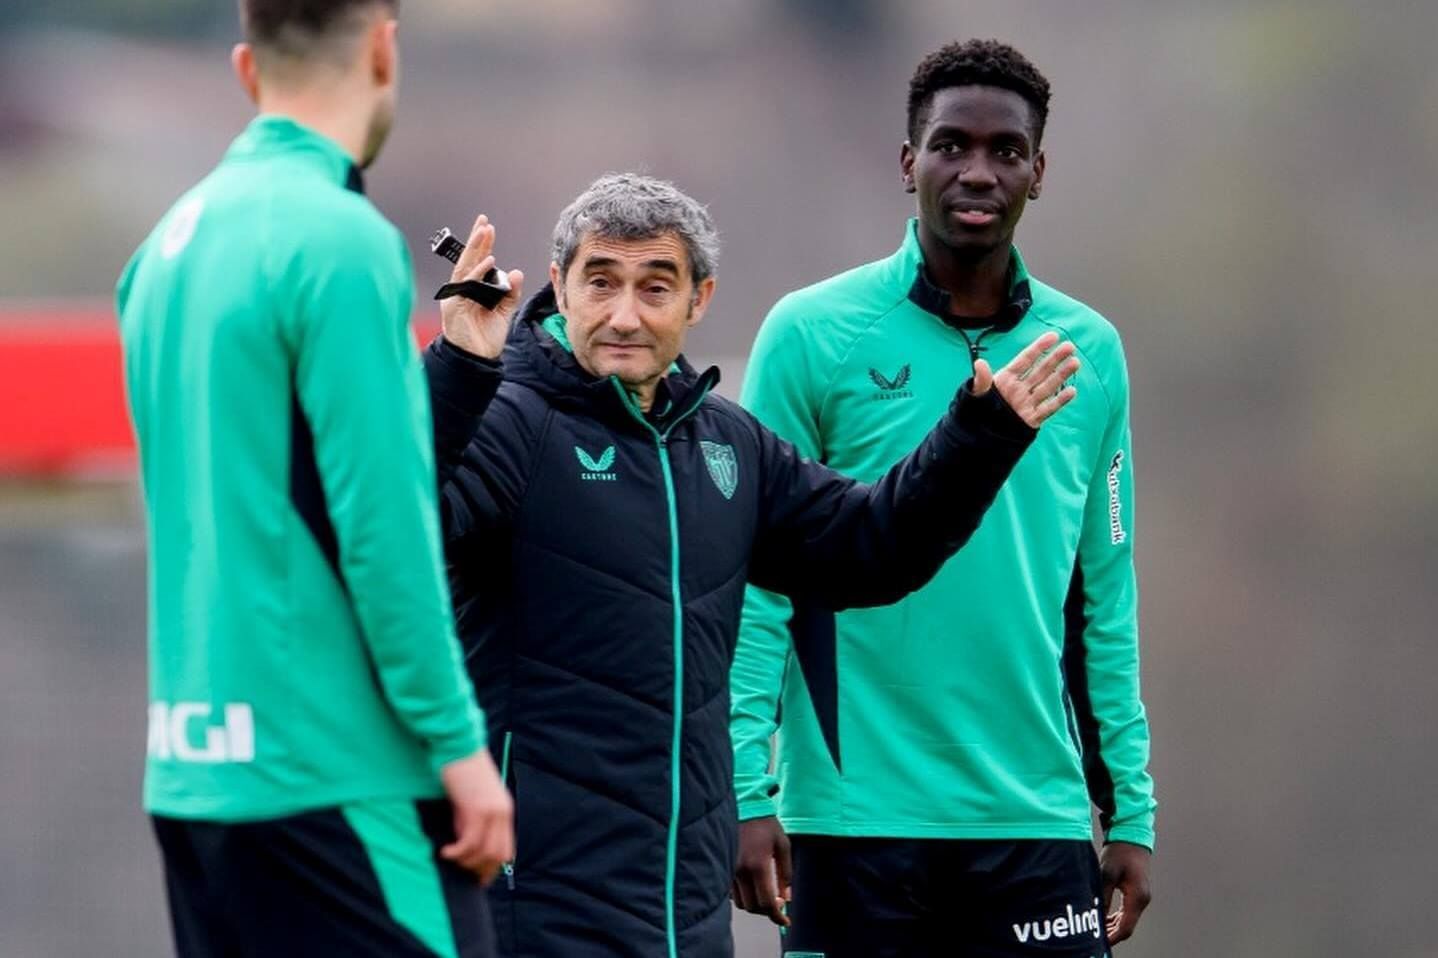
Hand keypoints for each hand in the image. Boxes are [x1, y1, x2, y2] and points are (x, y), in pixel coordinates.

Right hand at [438, 749, 513, 883]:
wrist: (457, 744)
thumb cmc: (460, 769)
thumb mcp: (471, 797)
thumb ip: (472, 817)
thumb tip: (464, 841)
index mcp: (504, 810)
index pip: (506, 850)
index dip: (492, 868)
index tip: (476, 878)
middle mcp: (502, 813)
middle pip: (498, 856)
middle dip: (479, 870)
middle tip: (460, 871)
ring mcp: (491, 811)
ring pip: (484, 853)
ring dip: (466, 862)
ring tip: (450, 858)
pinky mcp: (476, 808)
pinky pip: (470, 843)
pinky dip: (457, 853)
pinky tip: (445, 852)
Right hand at [439, 213, 524, 359]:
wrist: (478, 359)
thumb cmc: (486, 336)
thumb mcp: (504, 311)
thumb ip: (510, 293)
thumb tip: (517, 272)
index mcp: (472, 288)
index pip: (477, 261)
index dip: (482, 244)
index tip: (487, 226)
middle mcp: (462, 289)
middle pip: (469, 259)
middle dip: (476, 240)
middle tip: (484, 222)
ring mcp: (457, 296)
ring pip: (466, 267)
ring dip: (476, 249)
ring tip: (485, 232)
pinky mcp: (454, 305)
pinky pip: (467, 284)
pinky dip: (478, 272)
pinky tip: (489, 261)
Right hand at [731, 816, 791, 925]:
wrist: (741, 804)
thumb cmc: (764, 823)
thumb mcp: (783, 845)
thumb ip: (786, 873)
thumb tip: (786, 897)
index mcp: (758, 865)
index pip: (766, 903)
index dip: (777, 916)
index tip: (784, 921)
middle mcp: (740, 870)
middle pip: (752, 907)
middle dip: (766, 910)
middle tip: (776, 903)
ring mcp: (728, 869)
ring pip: (740, 902)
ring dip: (753, 903)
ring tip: (764, 892)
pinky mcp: (722, 866)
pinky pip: (731, 891)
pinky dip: (743, 894)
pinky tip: (751, 885)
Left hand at [971, 331, 1078, 427]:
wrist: (978, 437)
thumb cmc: (975, 412)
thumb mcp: (976, 394)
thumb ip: (981, 380)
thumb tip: (979, 363)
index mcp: (1006, 379)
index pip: (1025, 360)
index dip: (1039, 348)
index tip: (1053, 336)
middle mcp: (1019, 389)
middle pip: (1041, 370)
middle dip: (1055, 358)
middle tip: (1070, 346)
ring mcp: (1026, 403)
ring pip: (1048, 386)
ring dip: (1061, 375)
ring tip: (1075, 362)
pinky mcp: (1031, 419)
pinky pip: (1048, 408)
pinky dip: (1060, 400)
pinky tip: (1071, 390)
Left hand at [1101, 841, 1152, 944]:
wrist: (1131, 835)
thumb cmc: (1120, 851)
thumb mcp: (1107, 873)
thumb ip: (1102, 895)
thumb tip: (1096, 915)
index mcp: (1137, 898)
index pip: (1126, 927)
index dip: (1112, 937)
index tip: (1099, 942)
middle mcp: (1141, 900)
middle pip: (1127, 926)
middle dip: (1111, 934)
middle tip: (1093, 938)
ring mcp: (1140, 897)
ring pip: (1126, 920)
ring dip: (1112, 926)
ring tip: (1095, 929)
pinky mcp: (1135, 892)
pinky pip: (1125, 911)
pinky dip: (1115, 917)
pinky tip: (1102, 917)